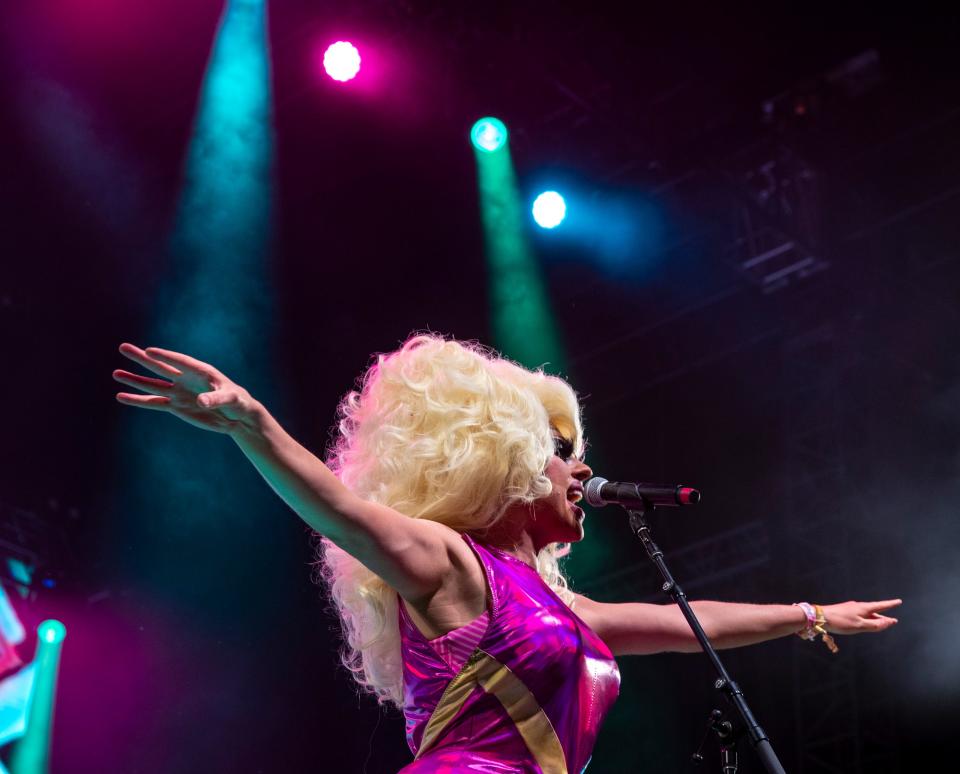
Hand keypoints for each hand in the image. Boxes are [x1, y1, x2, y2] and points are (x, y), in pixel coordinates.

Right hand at [113, 343, 261, 434]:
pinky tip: (121, 396)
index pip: (180, 361)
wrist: (236, 416)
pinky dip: (138, 400)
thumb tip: (200, 402)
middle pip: (160, 366)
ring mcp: (179, 392)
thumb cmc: (237, 402)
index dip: (165, 356)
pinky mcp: (176, 406)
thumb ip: (215, 399)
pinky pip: (153, 403)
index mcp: (201, 371)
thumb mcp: (230, 399)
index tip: (149, 350)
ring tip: (116, 373)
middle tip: (123, 347)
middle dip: (142, 358)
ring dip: (134, 380)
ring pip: (153, 385)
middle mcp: (185, 379)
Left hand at [821, 599, 900, 634]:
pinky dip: (867, 619)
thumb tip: (889, 622)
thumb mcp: (860, 625)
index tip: (898, 601)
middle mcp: (858, 606)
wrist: (820, 617)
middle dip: (884, 616)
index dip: (890, 604)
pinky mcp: (845, 612)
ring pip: (867, 614)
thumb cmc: (841, 621)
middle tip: (893, 620)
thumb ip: (875, 625)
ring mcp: (851, 608)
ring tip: (883, 622)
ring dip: (876, 619)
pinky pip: (861, 615)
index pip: (881, 606)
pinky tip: (865, 622)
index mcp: (864, 608)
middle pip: (875, 611)